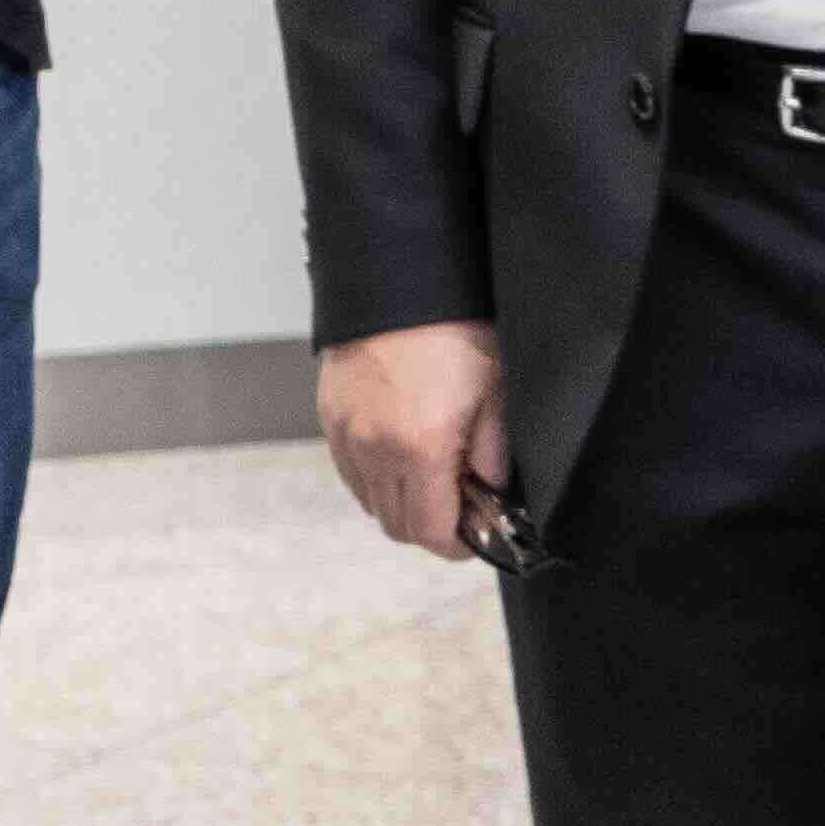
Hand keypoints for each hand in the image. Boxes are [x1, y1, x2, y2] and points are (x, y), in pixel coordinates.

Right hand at [317, 318, 512, 563]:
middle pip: (397, 526)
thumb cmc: (453, 329)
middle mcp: (375, 450)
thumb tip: (493, 492)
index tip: (473, 537)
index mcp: (420, 449)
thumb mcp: (493, 392)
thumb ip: (494, 455)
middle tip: (459, 506)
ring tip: (432, 475)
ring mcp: (346, 435)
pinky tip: (401, 454)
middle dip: (431, 527)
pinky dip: (375, 478)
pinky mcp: (330, 418)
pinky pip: (351, 472)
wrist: (399, 280)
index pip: (430, 532)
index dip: (455, 545)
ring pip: (370, 503)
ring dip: (401, 503)